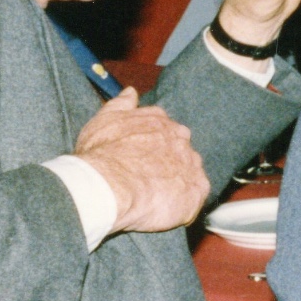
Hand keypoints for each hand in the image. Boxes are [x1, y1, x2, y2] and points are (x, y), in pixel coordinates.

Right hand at [73, 88, 207, 234]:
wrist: (109, 186)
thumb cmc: (103, 154)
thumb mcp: (104, 119)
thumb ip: (121, 104)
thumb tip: (130, 92)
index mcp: (160, 121)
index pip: (165, 130)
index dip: (154, 146)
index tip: (142, 157)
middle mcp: (181, 138)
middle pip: (181, 150)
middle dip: (169, 163)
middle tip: (147, 179)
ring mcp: (191, 164)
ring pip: (190, 172)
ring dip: (178, 183)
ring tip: (156, 197)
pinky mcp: (196, 190)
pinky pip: (197, 197)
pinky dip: (185, 203)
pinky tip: (167, 208)